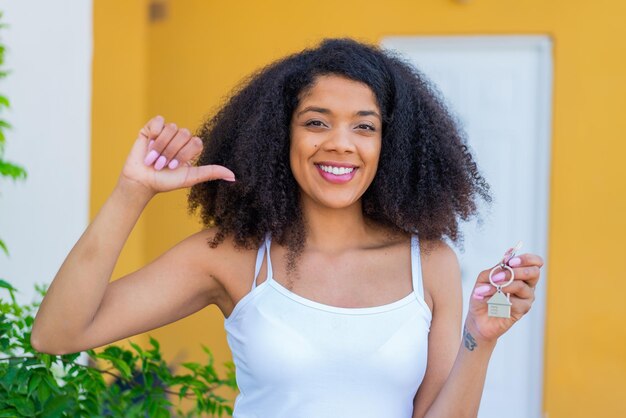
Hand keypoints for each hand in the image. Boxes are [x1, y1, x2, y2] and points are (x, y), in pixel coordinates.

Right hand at [119, 116, 234, 195]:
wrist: (142, 181)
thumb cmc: (166, 181)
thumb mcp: (191, 177)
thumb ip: (211, 173)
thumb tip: (234, 177)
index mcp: (190, 148)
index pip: (196, 141)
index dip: (184, 154)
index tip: (173, 167)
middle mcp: (179, 139)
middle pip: (184, 133)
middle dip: (172, 152)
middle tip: (162, 165)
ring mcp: (165, 132)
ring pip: (171, 128)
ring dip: (161, 147)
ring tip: (153, 159)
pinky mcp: (150, 128)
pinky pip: (158, 121)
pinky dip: (154, 133)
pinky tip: (148, 143)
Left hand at [465, 251, 543, 342]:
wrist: (477, 318)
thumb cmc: (482, 296)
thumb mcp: (484, 278)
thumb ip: (495, 268)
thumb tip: (507, 256)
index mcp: (520, 273)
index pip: (535, 262)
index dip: (526, 259)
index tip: (511, 262)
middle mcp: (527, 284)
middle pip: (534, 272)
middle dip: (515, 271)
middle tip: (497, 277)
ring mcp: (526, 298)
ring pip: (522, 286)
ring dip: (502, 286)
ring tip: (487, 290)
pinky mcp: (522, 310)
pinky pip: (516, 302)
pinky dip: (500, 300)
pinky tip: (492, 303)